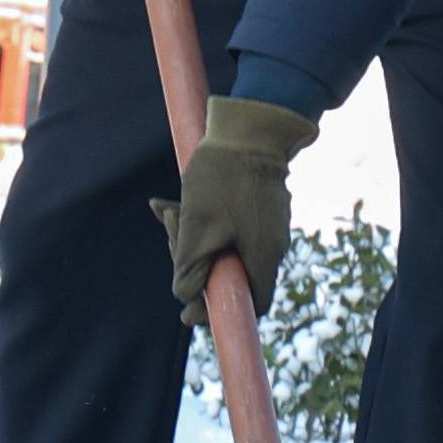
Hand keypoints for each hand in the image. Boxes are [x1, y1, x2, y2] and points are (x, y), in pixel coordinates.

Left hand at [164, 94, 312, 316]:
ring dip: (195, 238)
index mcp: (262, 258)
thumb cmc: (221, 182)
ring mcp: (271, 224)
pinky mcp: (263, 205)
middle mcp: (273, 246)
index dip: (219, 312)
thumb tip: (186, 298)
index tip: (189, 312)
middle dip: (196, 264)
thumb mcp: (195, 230)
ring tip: (170, 211)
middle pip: (233, 274)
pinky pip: (231, 224)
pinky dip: (205, 220)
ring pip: (228, 246)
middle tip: (171, 238)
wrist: (250, 130)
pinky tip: (177, 201)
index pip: (250, 304)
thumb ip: (188, 272)